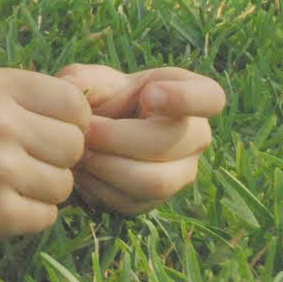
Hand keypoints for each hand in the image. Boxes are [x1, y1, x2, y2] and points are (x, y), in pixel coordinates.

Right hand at [0, 68, 90, 245]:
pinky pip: (46, 217)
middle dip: (56, 160)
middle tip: (18, 164)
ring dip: (41, 191)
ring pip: (64, 185)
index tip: (44, 135)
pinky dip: (26, 217)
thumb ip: (28, 99)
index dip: (69, 124)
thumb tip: (93, 112)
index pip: (75, 105)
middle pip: (75, 146)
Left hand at [54, 63, 223, 214]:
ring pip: (153, 181)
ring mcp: (181, 172)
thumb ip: (83, 80)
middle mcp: (195, 136)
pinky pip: (132, 202)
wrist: (92, 137)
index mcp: (188, 94)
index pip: (210, 97)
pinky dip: (100, 187)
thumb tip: (72, 88)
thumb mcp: (92, 81)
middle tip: (85, 130)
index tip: (148, 95)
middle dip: (116, 138)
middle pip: (167, 143)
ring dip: (107, 166)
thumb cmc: (102, 98)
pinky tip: (84, 171)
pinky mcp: (157, 200)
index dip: (185, 98)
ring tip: (81, 151)